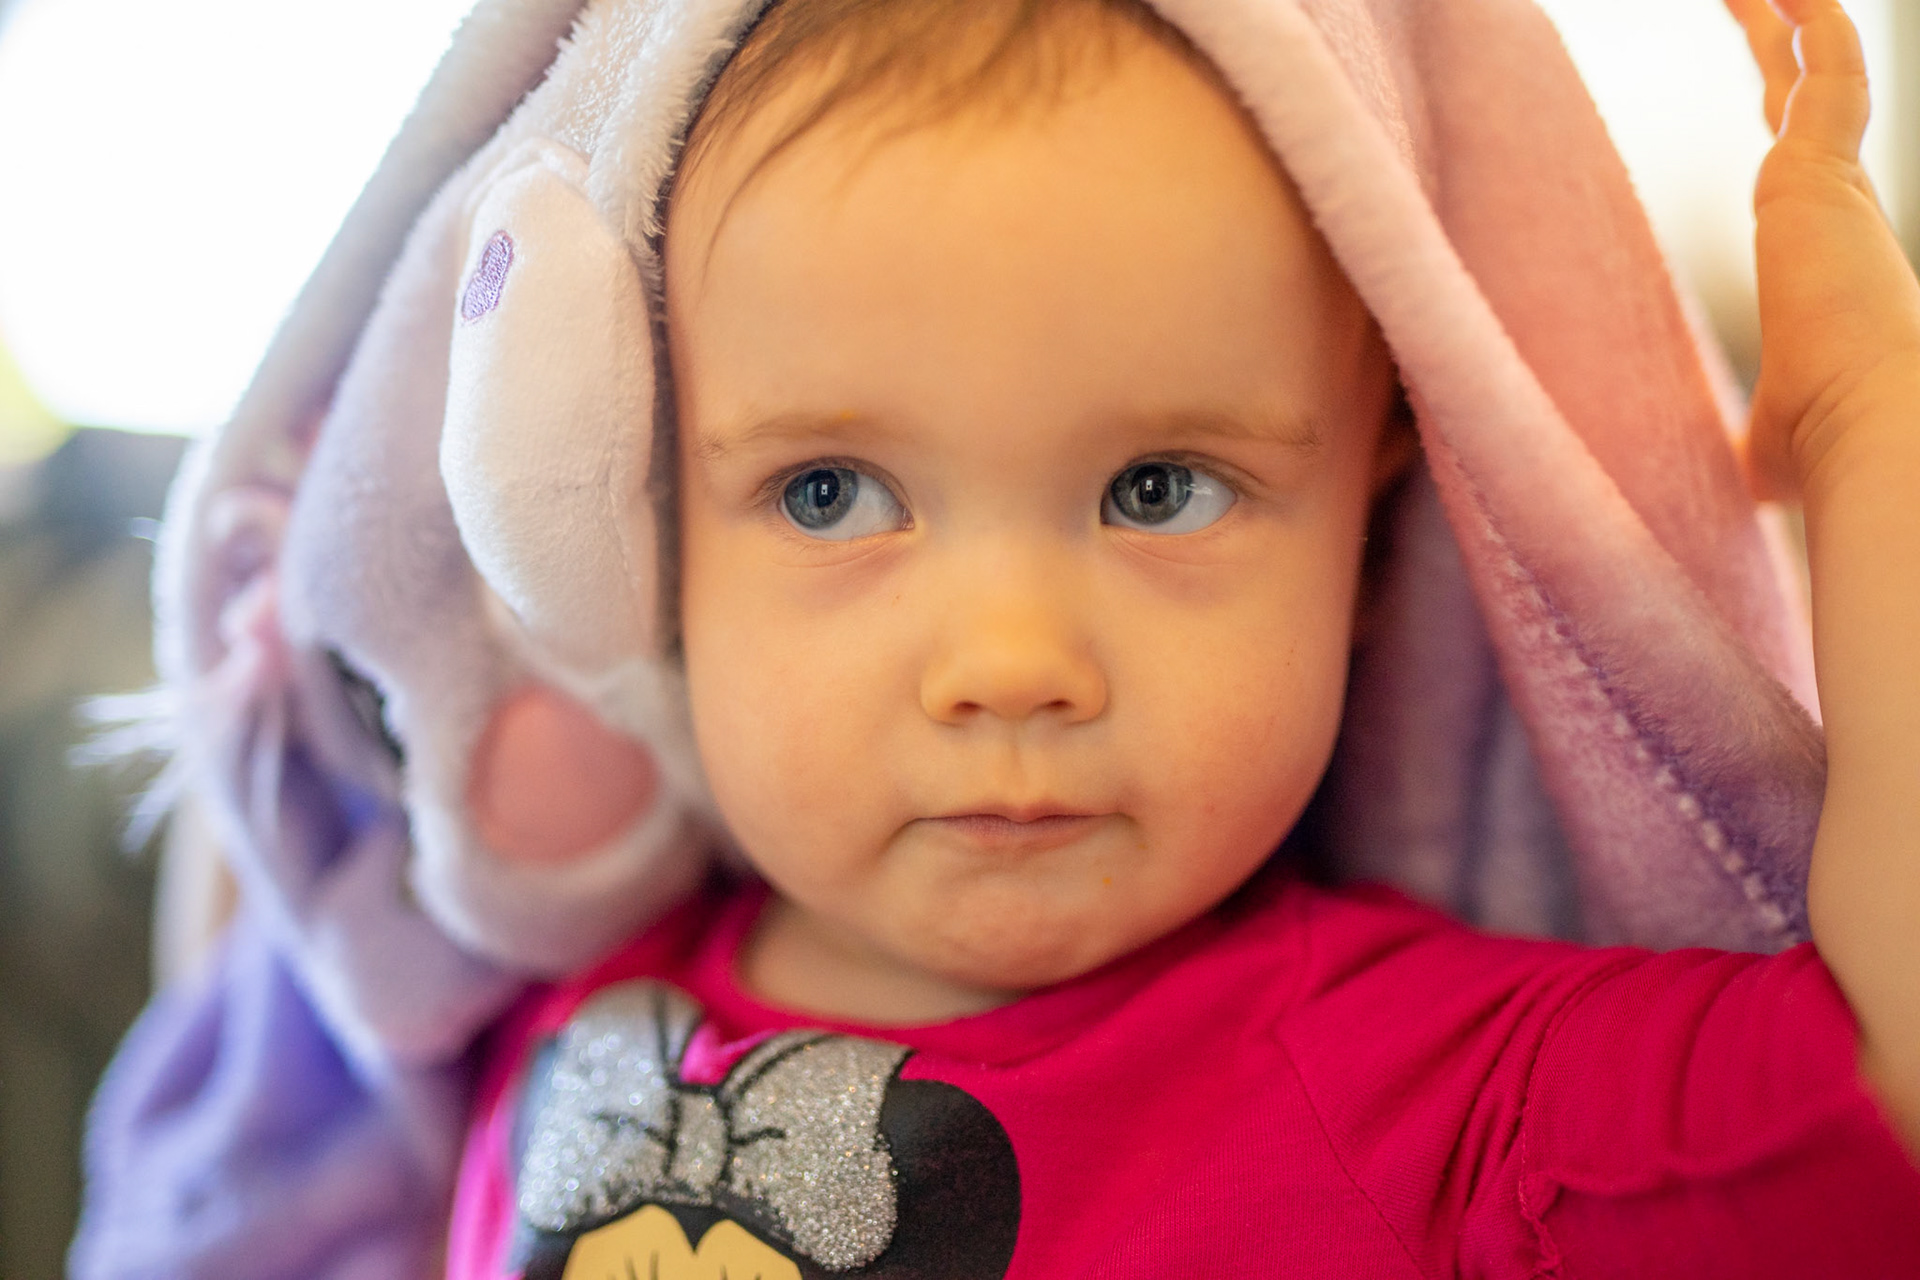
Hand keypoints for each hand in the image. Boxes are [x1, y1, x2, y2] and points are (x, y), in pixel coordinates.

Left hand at [1723, 0, 1919, 500]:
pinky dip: (1804, 18)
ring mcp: (1832, 184)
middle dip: (1777, 48)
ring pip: (1814, 70)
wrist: (1865, 425)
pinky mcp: (1822, 168)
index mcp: (1821, 251)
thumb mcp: (1760, 437)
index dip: (1783, 119)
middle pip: (1801, 104)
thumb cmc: (1818, 442)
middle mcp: (1835, 207)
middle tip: (1751, 1)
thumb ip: (1746, 446)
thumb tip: (1734, 497)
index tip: (1769, 92)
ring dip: (1784, 17)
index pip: (1798, 165)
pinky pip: (1823, 65)